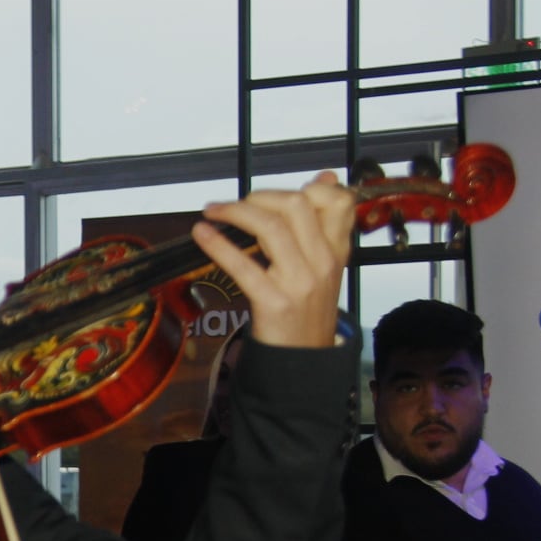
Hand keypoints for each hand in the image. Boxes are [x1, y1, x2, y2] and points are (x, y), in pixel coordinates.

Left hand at [194, 173, 356, 349]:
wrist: (302, 362)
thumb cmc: (306, 312)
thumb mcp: (324, 267)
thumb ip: (323, 225)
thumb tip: (325, 177)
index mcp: (336, 252)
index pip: (338, 202)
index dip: (308, 187)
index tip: (276, 194)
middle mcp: (323, 263)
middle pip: (297, 205)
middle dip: (260, 196)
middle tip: (237, 204)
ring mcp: (300, 283)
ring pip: (271, 227)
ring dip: (235, 212)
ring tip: (213, 211)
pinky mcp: (273, 303)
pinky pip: (242, 265)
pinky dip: (217, 244)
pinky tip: (201, 234)